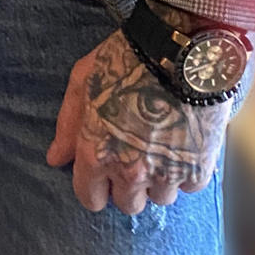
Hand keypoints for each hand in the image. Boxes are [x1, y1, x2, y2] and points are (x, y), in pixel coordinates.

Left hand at [45, 23, 234, 214]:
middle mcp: (130, 171)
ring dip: (158, 178)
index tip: (102, 173)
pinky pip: (189, 185)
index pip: (90, 198)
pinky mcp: (199, 169)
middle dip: (127, 185)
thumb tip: (55, 159)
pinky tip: (182, 141)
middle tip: (132, 155)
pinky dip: (186, 170)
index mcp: (96, 152)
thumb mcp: (82, 81)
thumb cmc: (122, 59)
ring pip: (160, 198)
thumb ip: (68, 125)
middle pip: (128, 204)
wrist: (176, 49)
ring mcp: (166, 173)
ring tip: (160, 145)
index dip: (94, 186)